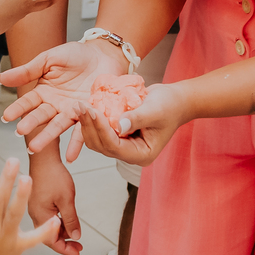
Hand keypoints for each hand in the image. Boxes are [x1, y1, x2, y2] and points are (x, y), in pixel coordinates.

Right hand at [0, 41, 125, 154]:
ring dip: (47, 137)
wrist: (103, 54)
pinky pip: (82, 130)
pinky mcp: (90, 115)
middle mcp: (56, 105)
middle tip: (20, 132)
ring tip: (35, 149)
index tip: (6, 116)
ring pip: (58, 126)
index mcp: (44, 92)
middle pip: (41, 116)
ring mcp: (72, 112)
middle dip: (30, 124)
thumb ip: (26, 71)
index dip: (17, 108)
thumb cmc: (76, 55)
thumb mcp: (49, 59)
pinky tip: (70, 157)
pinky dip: (76, 144)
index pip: (28, 102)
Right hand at [26, 150, 81, 254]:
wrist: (43, 158)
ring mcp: (34, 208)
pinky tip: (66, 220)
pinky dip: (57, 223)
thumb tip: (75, 236)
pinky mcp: (37, 202)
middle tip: (79, 246)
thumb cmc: (53, 175)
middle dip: (65, 242)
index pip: (51, 241)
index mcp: (40, 216)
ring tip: (75, 233)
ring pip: (48, 227)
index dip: (66, 249)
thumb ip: (71, 220)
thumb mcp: (67, 199)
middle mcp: (34, 214)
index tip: (77, 251)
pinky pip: (47, 218)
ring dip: (62, 232)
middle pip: (49, 236)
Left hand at [71, 82, 189, 165]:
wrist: (175, 101)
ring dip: (87, 123)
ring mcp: (123, 145)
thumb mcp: (156, 109)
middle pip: (101, 145)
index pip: (115, 146)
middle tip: (80, 105)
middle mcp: (130, 153)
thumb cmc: (170, 105)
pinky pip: (99, 131)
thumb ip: (138, 118)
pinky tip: (86, 106)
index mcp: (141, 154)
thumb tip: (120, 126)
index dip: (101, 129)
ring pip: (96, 140)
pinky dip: (92, 120)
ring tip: (80, 104)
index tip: (92, 110)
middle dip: (89, 126)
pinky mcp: (118, 136)